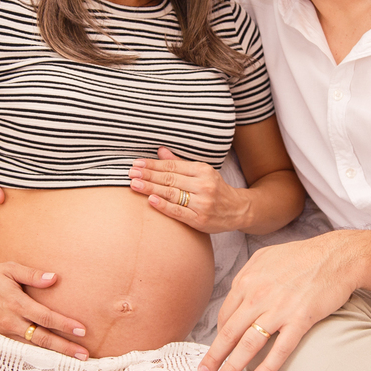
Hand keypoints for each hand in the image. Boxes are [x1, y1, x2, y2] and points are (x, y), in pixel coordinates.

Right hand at [0, 262, 89, 358]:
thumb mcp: (9, 269)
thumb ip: (32, 275)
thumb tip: (54, 278)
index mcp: (17, 304)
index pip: (46, 318)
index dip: (65, 325)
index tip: (82, 330)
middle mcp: (11, 321)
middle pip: (43, 338)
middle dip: (65, 348)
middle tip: (84, 355)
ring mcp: (4, 332)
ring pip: (33, 347)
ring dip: (53, 354)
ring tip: (72, 361)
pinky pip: (20, 348)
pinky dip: (36, 355)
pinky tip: (49, 360)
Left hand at [128, 147, 249, 233]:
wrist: (239, 210)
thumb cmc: (216, 189)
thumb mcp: (202, 173)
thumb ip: (180, 163)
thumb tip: (160, 150)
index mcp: (203, 170)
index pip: (172, 166)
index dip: (153, 164)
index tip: (137, 163)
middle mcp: (203, 185)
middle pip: (170, 179)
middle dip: (148, 175)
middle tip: (130, 173)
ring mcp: (202, 203)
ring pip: (172, 194)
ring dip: (150, 189)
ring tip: (134, 185)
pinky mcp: (200, 219)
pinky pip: (178, 211)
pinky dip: (163, 206)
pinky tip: (150, 201)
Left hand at [197, 233, 357, 370]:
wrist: (337, 256)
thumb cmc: (303, 256)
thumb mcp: (267, 257)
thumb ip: (248, 274)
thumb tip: (237, 291)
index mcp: (247, 280)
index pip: (225, 315)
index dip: (218, 336)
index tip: (217, 350)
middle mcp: (258, 295)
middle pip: (229, 332)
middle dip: (214, 357)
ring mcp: (279, 308)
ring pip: (249, 344)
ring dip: (233, 366)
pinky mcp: (300, 319)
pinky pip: (279, 349)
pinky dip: (266, 368)